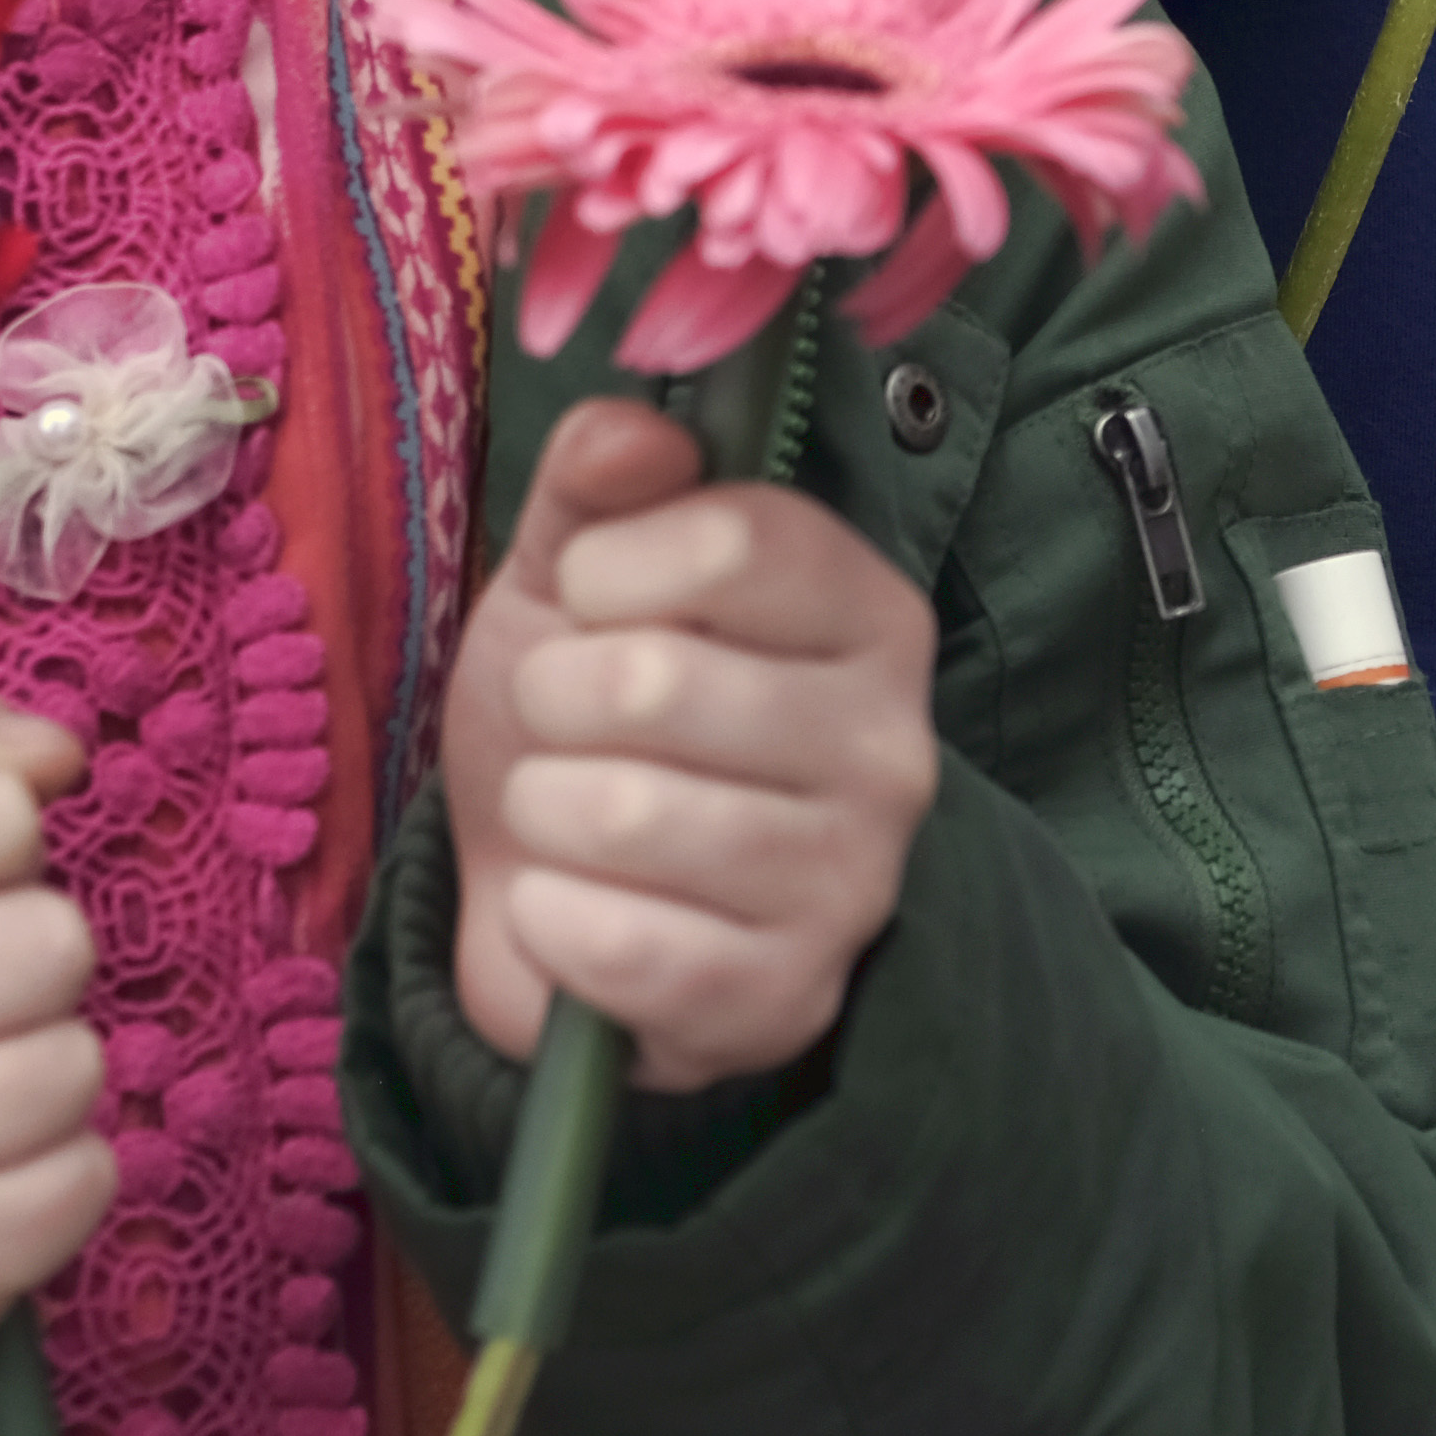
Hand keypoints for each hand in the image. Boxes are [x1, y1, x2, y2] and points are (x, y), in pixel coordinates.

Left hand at [438, 393, 941, 1092]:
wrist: (566, 903)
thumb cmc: (586, 722)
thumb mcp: (578, 578)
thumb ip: (598, 483)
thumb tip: (629, 434)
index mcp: (868, 616)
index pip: (743, 539)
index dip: (612, 562)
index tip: (584, 596)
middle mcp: (892, 746)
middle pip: (660, 680)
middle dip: (551, 698)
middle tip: (558, 722)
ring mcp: (851, 884)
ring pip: (629, 815)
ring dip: (543, 809)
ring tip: (561, 813)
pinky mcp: (786, 1000)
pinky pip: (618, 948)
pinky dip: (546, 921)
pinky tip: (563, 908)